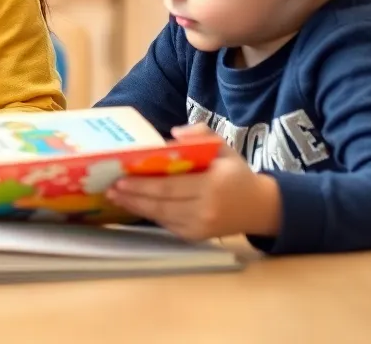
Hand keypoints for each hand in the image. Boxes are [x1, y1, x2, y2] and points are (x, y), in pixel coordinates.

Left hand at [105, 124, 280, 241]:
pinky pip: (167, 225)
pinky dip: (149, 215)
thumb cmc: (236, 174)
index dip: (144, 185)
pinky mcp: (196, 237)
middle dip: (133, 196)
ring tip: (115, 196)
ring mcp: (200, 227)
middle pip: (161, 204)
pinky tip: (134, 205)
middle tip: (110, 188)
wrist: (260, 208)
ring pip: (161, 217)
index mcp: (212, 185)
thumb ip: (202, 134)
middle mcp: (205, 210)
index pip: (171, 187)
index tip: (121, 178)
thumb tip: (173, 134)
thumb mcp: (224, 147)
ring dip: (136, 207)